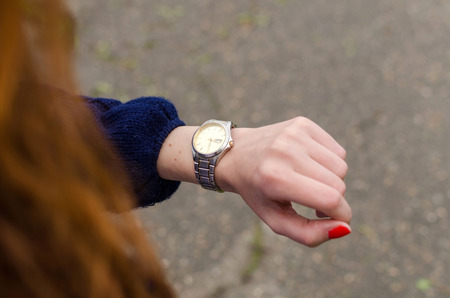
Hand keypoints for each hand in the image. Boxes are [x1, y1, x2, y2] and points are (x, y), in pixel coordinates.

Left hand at [216, 117, 350, 246]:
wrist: (236, 155)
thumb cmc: (258, 192)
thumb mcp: (275, 220)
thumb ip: (309, 234)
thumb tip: (346, 228)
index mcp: (276, 178)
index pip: (330, 199)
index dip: (342, 214)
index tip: (336, 220)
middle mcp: (286, 152)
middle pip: (339, 184)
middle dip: (334, 200)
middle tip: (314, 202)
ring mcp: (295, 134)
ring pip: (341, 167)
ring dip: (332, 180)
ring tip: (309, 182)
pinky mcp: (303, 123)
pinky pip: (338, 150)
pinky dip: (330, 163)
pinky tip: (309, 165)